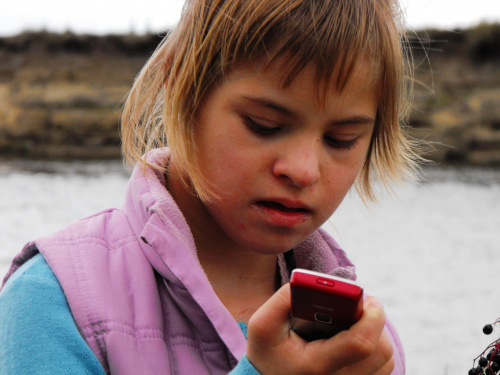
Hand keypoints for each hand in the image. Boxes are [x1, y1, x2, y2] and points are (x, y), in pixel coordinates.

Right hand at [247, 284, 393, 374]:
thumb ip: (283, 299)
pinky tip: (355, 335)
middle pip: (380, 350)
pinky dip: (376, 348)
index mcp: (317, 365)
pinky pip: (382, 368)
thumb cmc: (268, 352)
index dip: (372, 316)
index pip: (361, 343)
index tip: (368, 297)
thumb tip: (310, 282)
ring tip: (355, 319)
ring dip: (376, 333)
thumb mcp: (262, 324)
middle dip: (374, 320)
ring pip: (385, 359)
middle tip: (359, 304)